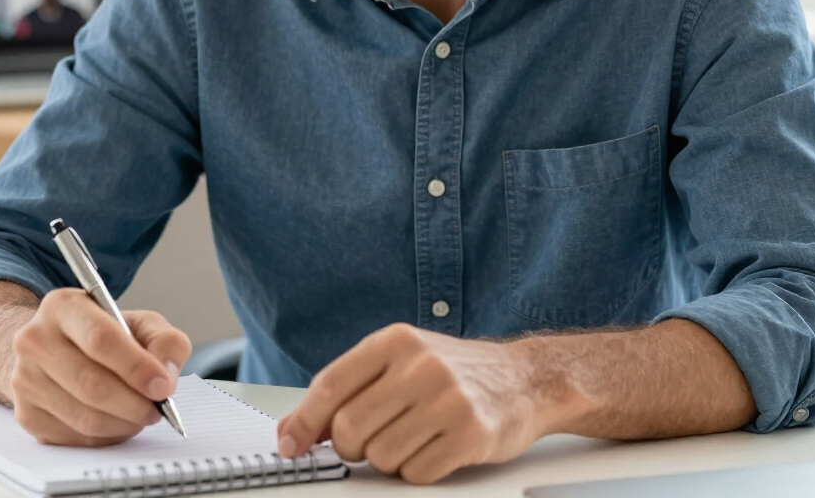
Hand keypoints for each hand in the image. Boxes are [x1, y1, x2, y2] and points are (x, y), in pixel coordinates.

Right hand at [7, 288, 191, 445]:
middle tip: (158, 409)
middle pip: (91, 385)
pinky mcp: (26, 414)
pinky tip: (118, 421)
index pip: (101, 340)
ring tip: (142, 414)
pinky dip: (106, 436)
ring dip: (123, 423)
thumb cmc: (105, 334)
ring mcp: (25, 380)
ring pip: (84, 417)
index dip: (136, 368)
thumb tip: (166, 376)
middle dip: (134, 403)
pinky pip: (74, 437)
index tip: (163, 387)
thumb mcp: (140, 322)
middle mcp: (35, 340)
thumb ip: (164, 341)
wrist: (56, 349)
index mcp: (63, 306)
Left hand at [276, 323, 550, 483]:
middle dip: (352, 446)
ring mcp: (447, 398)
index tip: (291, 445)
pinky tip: (436, 447)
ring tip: (413, 436)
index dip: (304, 421)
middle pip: (350, 428)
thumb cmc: (454, 372)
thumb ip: (349, 389)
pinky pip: (415, 474)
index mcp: (395, 340)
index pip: (331, 385)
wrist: (523, 379)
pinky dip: (417, 470)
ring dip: (388, 459)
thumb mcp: (400, 362)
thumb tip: (293, 428)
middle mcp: (420, 364)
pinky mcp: (469, 433)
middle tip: (371, 439)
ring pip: (380, 456)